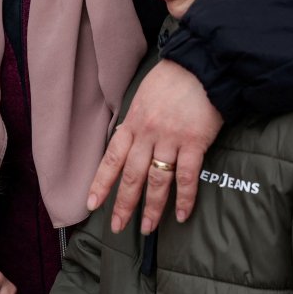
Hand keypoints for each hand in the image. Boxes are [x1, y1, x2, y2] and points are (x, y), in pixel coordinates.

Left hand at [87, 59, 222, 234]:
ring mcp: (170, 139)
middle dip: (123, 204)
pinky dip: (185, 198)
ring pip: (156, 180)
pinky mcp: (194, 142)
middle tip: (117, 226)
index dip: (100, 184)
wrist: (201, 66)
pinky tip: (182, 215)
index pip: (111, 159)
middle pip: (131, 175)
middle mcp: (147, 134)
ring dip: (152, 207)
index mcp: (132, 124)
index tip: (91, 204)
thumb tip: (124, 140)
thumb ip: (135, 123)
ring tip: (147, 228)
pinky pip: (187, 176)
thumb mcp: (143, 98)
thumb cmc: (172, 80)